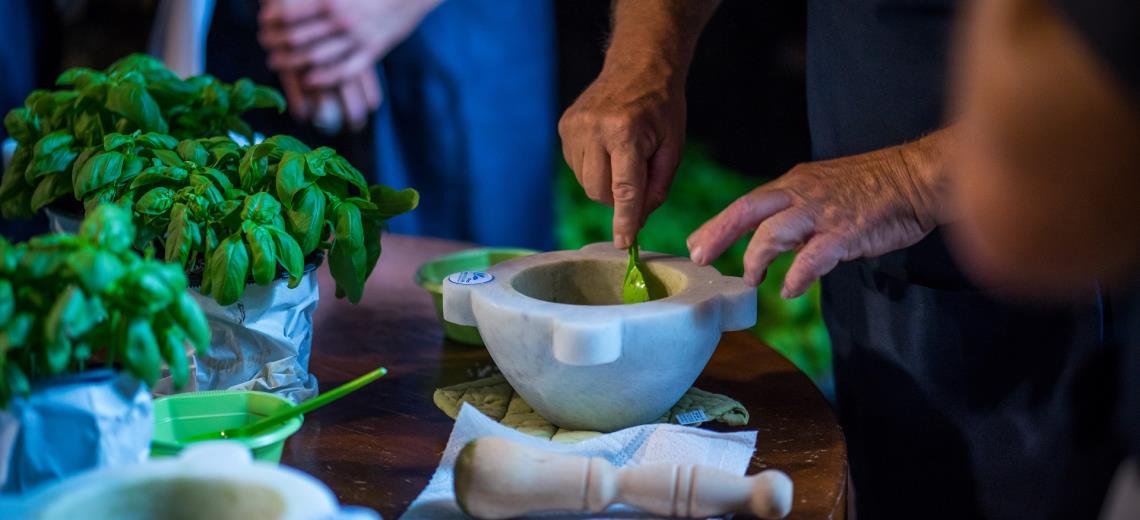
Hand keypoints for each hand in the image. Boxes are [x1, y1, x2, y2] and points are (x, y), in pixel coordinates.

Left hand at [258, 0, 440, 88]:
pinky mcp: (372, 52)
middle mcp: (342, 20)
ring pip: (315, 58)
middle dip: (275, 42)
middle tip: (265, 43)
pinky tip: (309, 79)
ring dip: (291, 62)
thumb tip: (284, 0)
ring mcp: (358, 39)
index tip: (264, 21)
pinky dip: (323, 78)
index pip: (288, 14)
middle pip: (296, 38)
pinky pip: (343, 72)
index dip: (271, 20)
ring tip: (277, 61)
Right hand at [558, 63, 685, 248]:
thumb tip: (636, 222)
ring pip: (586, 183)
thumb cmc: (662, 108)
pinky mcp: (564, 127)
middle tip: (636, 180)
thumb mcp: (672, 148)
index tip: (624, 244)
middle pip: (599, 191)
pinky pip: (576, 167)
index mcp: (625, 133)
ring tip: (622, 155)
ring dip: (605, 182)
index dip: (624, 221)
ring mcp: (574, 127)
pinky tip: (607, 147)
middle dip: (618, 198)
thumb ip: (656, 188)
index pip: (623, 190)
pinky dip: (593, 167)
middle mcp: (594, 129)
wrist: (639, 64)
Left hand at [687, 131, 952, 296]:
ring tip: (751, 279)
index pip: (747, 203)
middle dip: (719, 234)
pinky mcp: (846, 231)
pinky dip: (797, 275)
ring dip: (756, 258)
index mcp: (795, 184)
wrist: (918, 176)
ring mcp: (823, 212)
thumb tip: (773, 245)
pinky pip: (813, 257)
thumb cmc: (874, 188)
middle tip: (699, 258)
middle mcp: (802, 193)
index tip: (696, 243)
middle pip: (748, 210)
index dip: (718, 224)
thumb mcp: (824, 192)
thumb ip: (797, 216)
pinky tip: (790, 289)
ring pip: (773, 232)